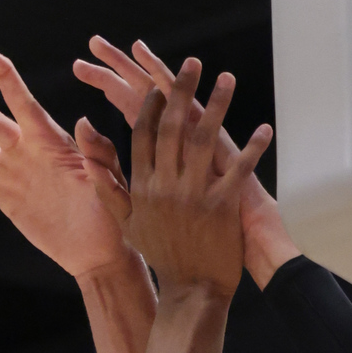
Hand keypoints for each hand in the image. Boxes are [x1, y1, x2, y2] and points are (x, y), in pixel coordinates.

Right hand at [0, 45, 129, 279]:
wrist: (100, 250)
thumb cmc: (114, 214)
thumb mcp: (112, 184)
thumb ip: (98, 155)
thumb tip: (84, 121)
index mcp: (51, 140)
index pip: (22, 101)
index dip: (4, 76)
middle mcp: (25, 149)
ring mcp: (11, 170)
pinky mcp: (3, 195)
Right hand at [82, 59, 270, 297]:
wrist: (191, 290)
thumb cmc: (161, 255)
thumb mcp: (125, 222)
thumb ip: (108, 185)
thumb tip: (86, 151)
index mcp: (143, 185)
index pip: (143, 133)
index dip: (152, 103)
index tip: (160, 81)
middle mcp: (166, 185)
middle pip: (172, 126)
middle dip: (182, 89)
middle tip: (193, 62)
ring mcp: (194, 195)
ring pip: (204, 139)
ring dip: (218, 105)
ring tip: (227, 78)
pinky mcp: (221, 207)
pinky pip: (239, 169)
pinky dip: (253, 148)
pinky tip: (265, 128)